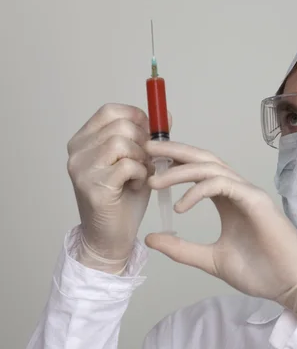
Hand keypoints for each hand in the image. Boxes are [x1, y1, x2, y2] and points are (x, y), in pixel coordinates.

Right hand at [67, 104, 156, 272]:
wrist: (111, 237)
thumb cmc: (124, 198)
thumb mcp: (137, 160)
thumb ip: (147, 138)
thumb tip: (166, 115)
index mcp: (83, 141)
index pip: (109, 111)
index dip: (136, 117)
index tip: (149, 133)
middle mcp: (77, 152)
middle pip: (120, 126)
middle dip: (143, 142)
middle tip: (146, 161)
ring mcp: (82, 169)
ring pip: (122, 143)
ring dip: (142, 159)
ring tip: (141, 175)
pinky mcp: (93, 187)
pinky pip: (127, 165)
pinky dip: (141, 174)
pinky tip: (137, 186)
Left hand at [144, 141, 296, 315]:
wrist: (290, 285)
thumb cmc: (260, 271)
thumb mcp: (210, 260)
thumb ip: (182, 249)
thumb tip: (151, 238)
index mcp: (227, 200)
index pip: (198, 171)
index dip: (174, 163)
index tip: (147, 164)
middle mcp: (236, 191)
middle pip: (203, 159)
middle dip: (174, 151)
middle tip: (146, 148)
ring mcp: (247, 193)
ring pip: (210, 168)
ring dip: (180, 171)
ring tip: (155, 182)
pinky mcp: (256, 201)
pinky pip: (223, 185)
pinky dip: (199, 190)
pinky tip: (181, 205)